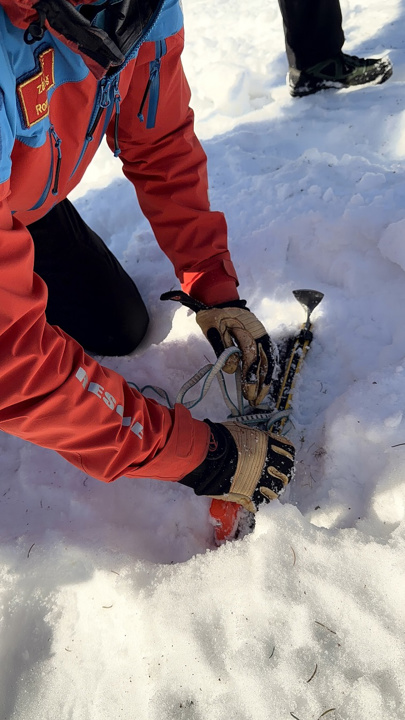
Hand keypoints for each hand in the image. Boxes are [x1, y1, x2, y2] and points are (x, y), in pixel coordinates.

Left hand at [160, 291, 276, 405]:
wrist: (220, 299)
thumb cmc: (213, 315)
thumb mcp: (212, 329)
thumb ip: (221, 348)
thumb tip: (231, 369)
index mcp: (245, 329)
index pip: (251, 357)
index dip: (250, 376)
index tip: (247, 392)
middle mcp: (258, 333)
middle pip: (264, 361)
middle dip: (260, 383)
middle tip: (255, 400)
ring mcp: (261, 335)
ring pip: (268, 359)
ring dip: (266, 378)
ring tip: (261, 395)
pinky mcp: (261, 337)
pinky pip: (267, 355)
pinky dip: (267, 369)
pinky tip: (264, 382)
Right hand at [179, 420, 294, 511]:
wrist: (208, 456)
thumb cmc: (221, 438)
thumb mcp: (241, 430)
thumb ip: (253, 437)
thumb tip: (253, 439)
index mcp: (268, 446)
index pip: (288, 452)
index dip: (285, 457)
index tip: (281, 460)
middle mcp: (269, 464)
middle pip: (286, 474)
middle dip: (281, 476)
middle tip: (273, 477)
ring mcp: (262, 481)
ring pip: (276, 491)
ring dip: (271, 490)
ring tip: (263, 489)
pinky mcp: (251, 496)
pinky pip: (261, 502)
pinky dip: (258, 501)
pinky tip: (253, 498)